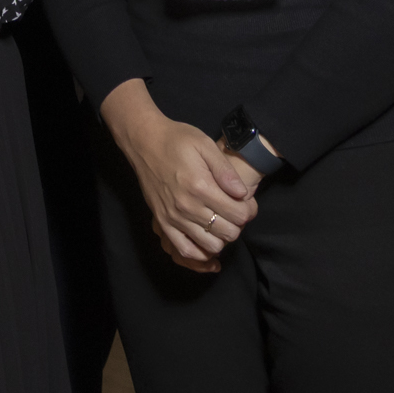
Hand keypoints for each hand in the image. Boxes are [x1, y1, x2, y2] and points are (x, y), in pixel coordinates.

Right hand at [100, 82, 255, 270]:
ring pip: (211, 246)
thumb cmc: (177, 140)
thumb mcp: (205, 144)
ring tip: (220, 222)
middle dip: (238, 224)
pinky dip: (200, 252)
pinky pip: (185, 250)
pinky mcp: (163, 222)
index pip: (239, 214)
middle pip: (229, 233)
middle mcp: (188, 206)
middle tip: (234, 212)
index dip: (249, 210)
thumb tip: (243, 194)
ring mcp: (174, 218)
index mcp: (201, 186)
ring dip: (221, 238)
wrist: (144, 142)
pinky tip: (205, 240)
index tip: (247, 203)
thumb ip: (225, 170)